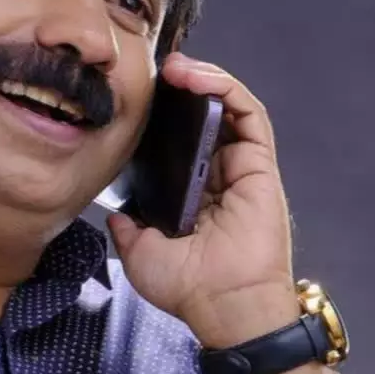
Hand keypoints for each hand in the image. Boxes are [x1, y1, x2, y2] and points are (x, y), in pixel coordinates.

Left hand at [107, 52, 300, 348]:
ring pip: (228, 106)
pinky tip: (198, 80)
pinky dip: (226, 89)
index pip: (181, 139)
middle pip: (204, 115)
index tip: (137, 96)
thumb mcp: (141, 253)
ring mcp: (241, 167)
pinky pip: (250, 115)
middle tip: (153, 71)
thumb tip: (114, 213)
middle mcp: (219, 175)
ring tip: (174, 67)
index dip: (163, 113)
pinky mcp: (261, 164)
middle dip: (181, 87)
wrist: (224, 306)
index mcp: (194, 192)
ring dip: (203, 79)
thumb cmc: (189, 288)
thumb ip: (128, 228)